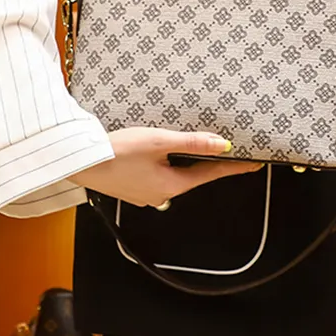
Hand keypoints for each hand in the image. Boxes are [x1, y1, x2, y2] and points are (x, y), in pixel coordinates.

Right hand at [70, 128, 262, 207]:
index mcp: (171, 186)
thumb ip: (192, 142)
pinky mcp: (132, 188)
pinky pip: (157, 175)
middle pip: (192, 175)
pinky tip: (155, 153)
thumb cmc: (118, 151)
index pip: (211, 174)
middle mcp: (161, 194)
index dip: (233, 166)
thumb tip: (221, 145)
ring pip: (173, 175)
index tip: (253, 164)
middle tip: (219, 147)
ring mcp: (145, 193)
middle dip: (204, 160)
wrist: (82, 161)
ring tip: (184, 145)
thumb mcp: (160, 141)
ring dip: (181, 161)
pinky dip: (163, 164)